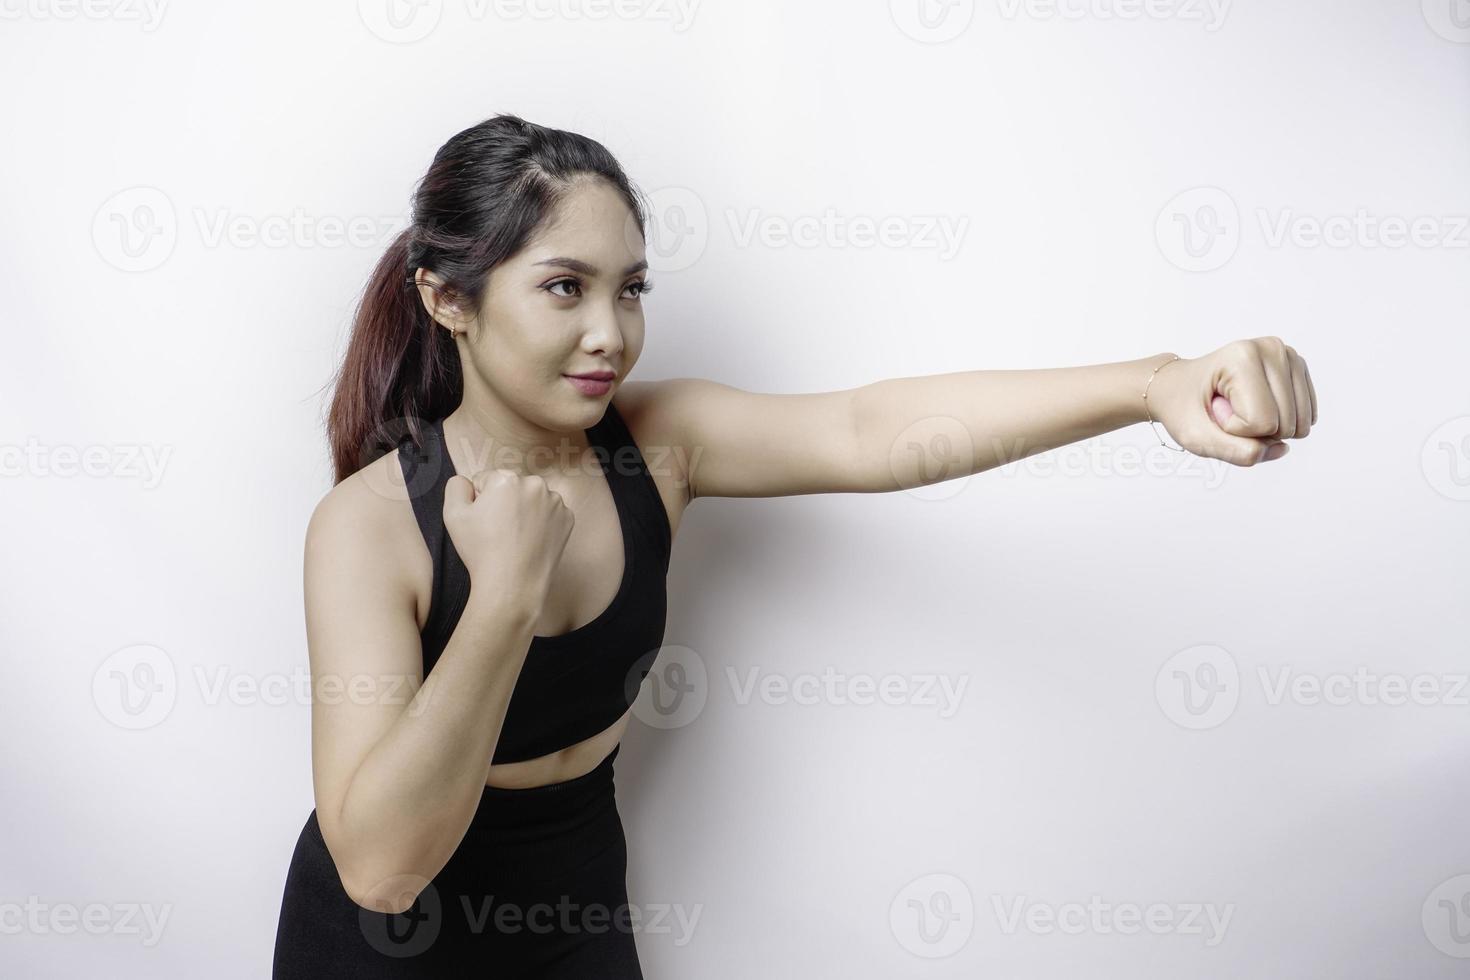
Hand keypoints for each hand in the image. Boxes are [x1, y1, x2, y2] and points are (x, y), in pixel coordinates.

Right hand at [443, 463, 575, 612]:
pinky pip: (548, 513)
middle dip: (504, 503)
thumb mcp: (453, 514)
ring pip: (531, 500)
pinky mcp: (567, 519)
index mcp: (507, 478)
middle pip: (512, 487)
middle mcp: (535, 484)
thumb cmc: (481, 550)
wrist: (513, 584)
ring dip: (524, 511)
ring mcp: (555, 502)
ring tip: (515, 538)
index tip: (483, 522)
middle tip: (499, 531)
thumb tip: (469, 481)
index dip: (480, 501)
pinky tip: (531, 540)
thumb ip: (456, 486)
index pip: (486, 480)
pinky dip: (541, 523)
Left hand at [1146, 337, 1317, 465]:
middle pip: (1285, 424)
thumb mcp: (1195, 437)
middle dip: (1253, 430)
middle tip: (1226, 409)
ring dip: (1267, 428)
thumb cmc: (1184, 407)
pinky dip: (1280, 422)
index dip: (1235, 430)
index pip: (1262, 423)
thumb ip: (1235, 452)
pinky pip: (1306, 417)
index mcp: (1242, 357)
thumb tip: (1282, 449)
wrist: (1179, 387)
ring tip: (1238, 406)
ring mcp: (1289, 356)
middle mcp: (1271, 349)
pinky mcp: (1298, 369)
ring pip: (1299, 423)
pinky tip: (1257, 405)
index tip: (1214, 410)